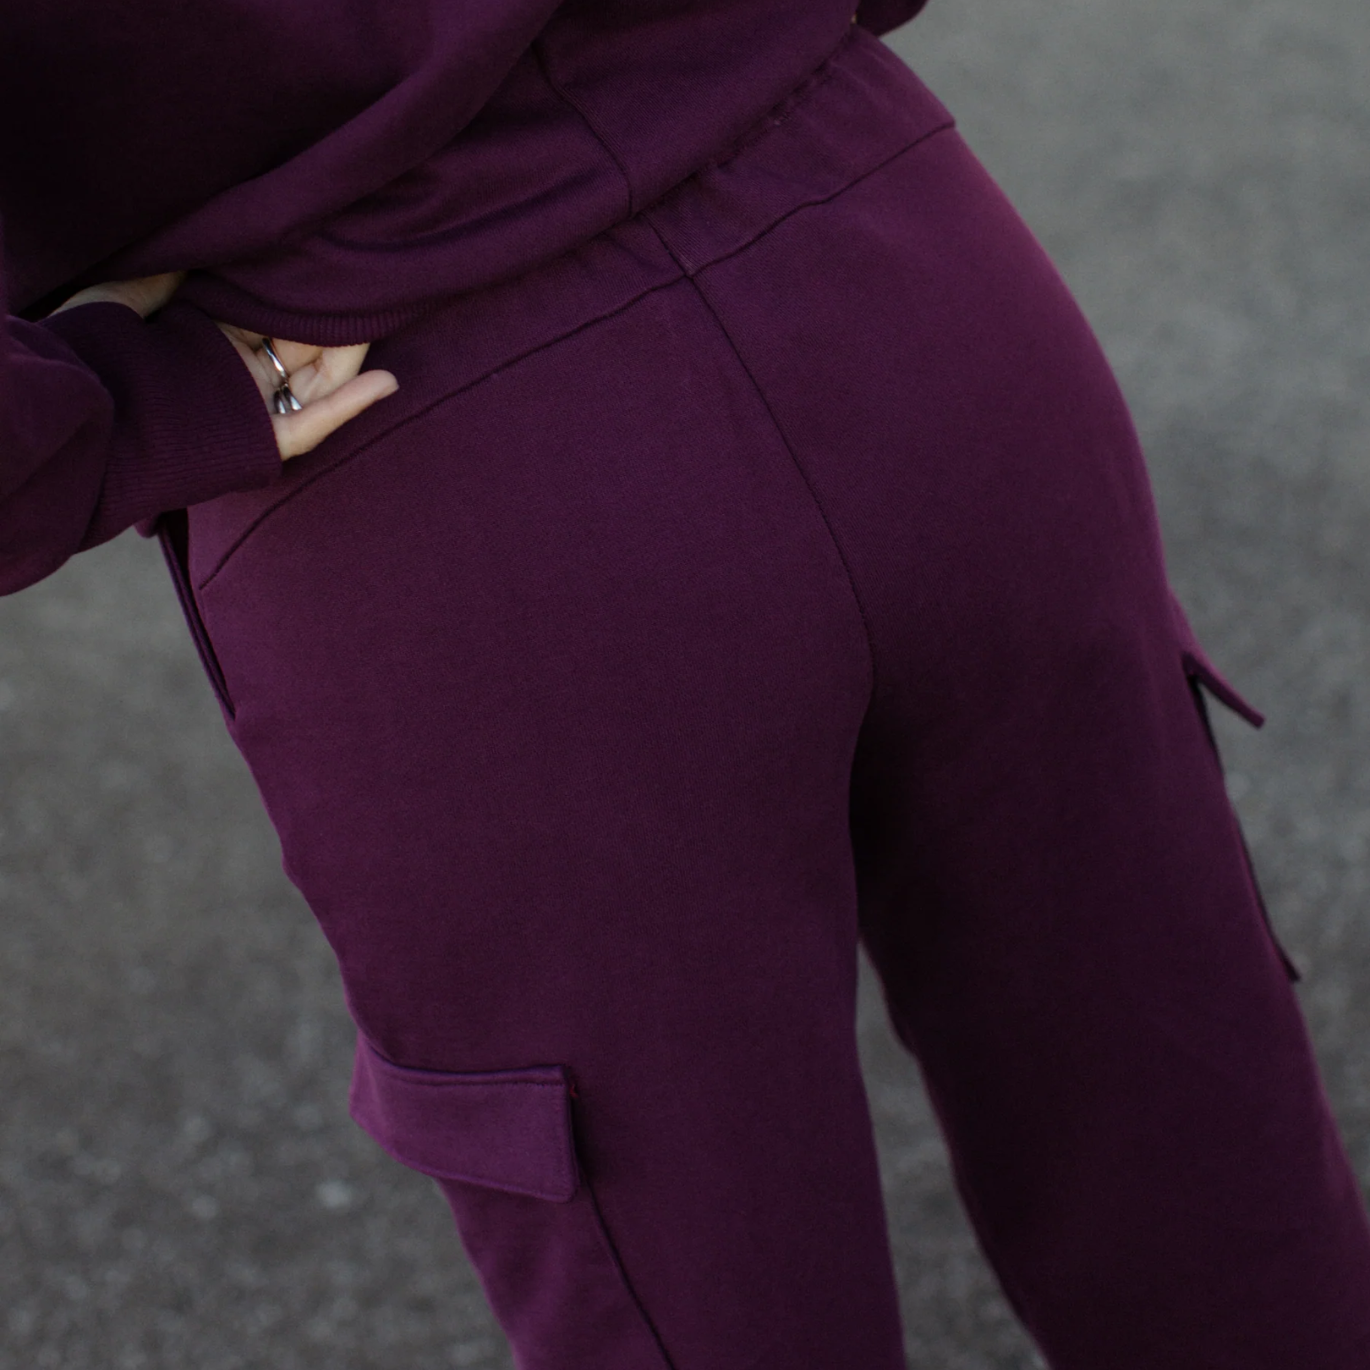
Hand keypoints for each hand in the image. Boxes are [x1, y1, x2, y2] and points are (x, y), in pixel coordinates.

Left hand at [51, 273, 398, 461]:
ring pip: (317, 379)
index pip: (269, 310)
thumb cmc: (93, 366)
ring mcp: (252, 410)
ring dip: (346, 349)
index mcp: (205, 341)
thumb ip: (155, 279)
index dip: (299, 286)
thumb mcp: (117, 305)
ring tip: (371, 308)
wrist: (81, 429)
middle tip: (354, 278)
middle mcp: (235, 375)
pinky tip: (386, 381)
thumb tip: (194, 246)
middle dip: (329, 312)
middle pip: (302, 341)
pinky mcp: (262, 443)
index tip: (324, 256)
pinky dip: (349, 404)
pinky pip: (313, 424)